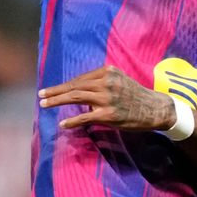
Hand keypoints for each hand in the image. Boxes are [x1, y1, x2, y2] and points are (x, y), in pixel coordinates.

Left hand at [38, 65, 173, 130]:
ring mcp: (107, 99)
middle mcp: (106, 82)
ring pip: (76, 97)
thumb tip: (81, 90)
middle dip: (55, 91)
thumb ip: (101, 81)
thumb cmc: (136, 95)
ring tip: (44, 104)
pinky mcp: (109, 115)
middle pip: (74, 86)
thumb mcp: (119, 80)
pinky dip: (72, 120)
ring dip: (57, 101)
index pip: (80, 78)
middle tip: (41, 95)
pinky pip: (85, 117)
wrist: (155, 108)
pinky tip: (63, 124)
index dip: (64, 85)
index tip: (51, 89)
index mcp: (107, 72)